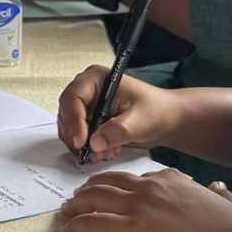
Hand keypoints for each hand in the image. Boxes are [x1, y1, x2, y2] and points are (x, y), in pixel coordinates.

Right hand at [58, 64, 185, 158]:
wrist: (165, 120)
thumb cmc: (157, 111)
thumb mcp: (140, 120)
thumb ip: (118, 130)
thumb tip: (95, 142)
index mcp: (96, 79)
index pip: (72, 98)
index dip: (74, 121)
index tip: (82, 142)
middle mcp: (87, 91)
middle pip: (66, 114)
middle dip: (77, 137)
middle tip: (92, 152)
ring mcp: (86, 107)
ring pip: (69, 129)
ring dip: (84, 146)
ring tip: (106, 152)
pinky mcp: (88, 122)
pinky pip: (77, 138)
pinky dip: (88, 149)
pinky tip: (107, 151)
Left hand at [59, 168, 231, 231]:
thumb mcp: (230, 203)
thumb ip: (220, 194)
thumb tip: (218, 189)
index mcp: (171, 179)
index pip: (134, 179)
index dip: (117, 187)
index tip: (109, 195)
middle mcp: (152, 186)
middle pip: (108, 183)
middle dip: (88, 191)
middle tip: (76, 200)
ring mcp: (141, 206)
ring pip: (95, 199)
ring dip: (76, 206)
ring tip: (66, 213)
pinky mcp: (134, 229)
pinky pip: (94, 224)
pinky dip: (77, 227)